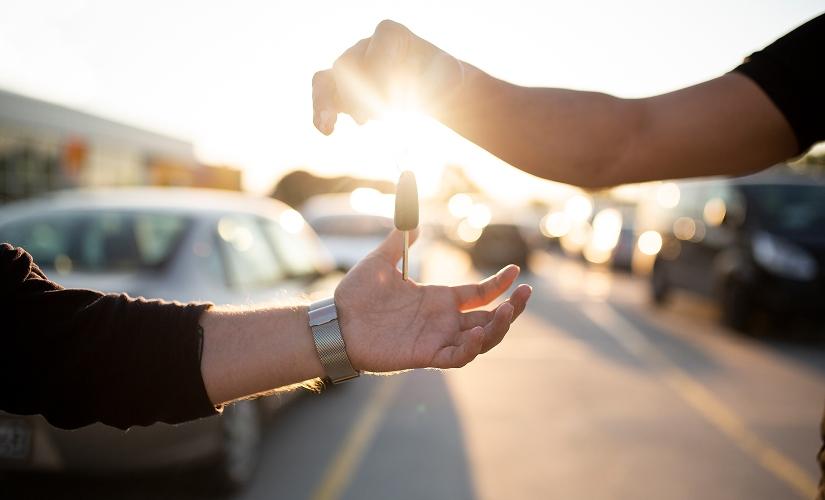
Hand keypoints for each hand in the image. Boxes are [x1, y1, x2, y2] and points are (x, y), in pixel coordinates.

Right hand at [312, 20, 464, 134]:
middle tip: (383, 115)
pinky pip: (323, 95)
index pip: (376, 48)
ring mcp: (351, 67)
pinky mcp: (344, 89)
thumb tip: (452, 77)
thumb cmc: (441, 79)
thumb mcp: (451, 75)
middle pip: (349, 65)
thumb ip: (449, 73)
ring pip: (328, 80)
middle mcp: (365, 46)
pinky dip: (321, 112)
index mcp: (392, 35)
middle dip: (360, 93)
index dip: (382, 73)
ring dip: (328, 104)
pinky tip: (326, 131)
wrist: (428, 89)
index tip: (395, 101)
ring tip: (330, 125)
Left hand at [334, 230, 530, 371]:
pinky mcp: (425, 356)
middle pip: (490, 318)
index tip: (516, 270)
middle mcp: (443, 321)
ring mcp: (436, 339)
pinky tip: (477, 331)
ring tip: (509, 311)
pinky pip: (457, 356)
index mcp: (438, 299)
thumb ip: (399, 240)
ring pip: (481, 340)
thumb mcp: (380, 260)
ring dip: (499, 328)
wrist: (334, 322)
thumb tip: (413, 219)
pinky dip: (471, 347)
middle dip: (513, 308)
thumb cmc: (355, 295)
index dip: (500, 284)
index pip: (479, 294)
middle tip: (526, 293)